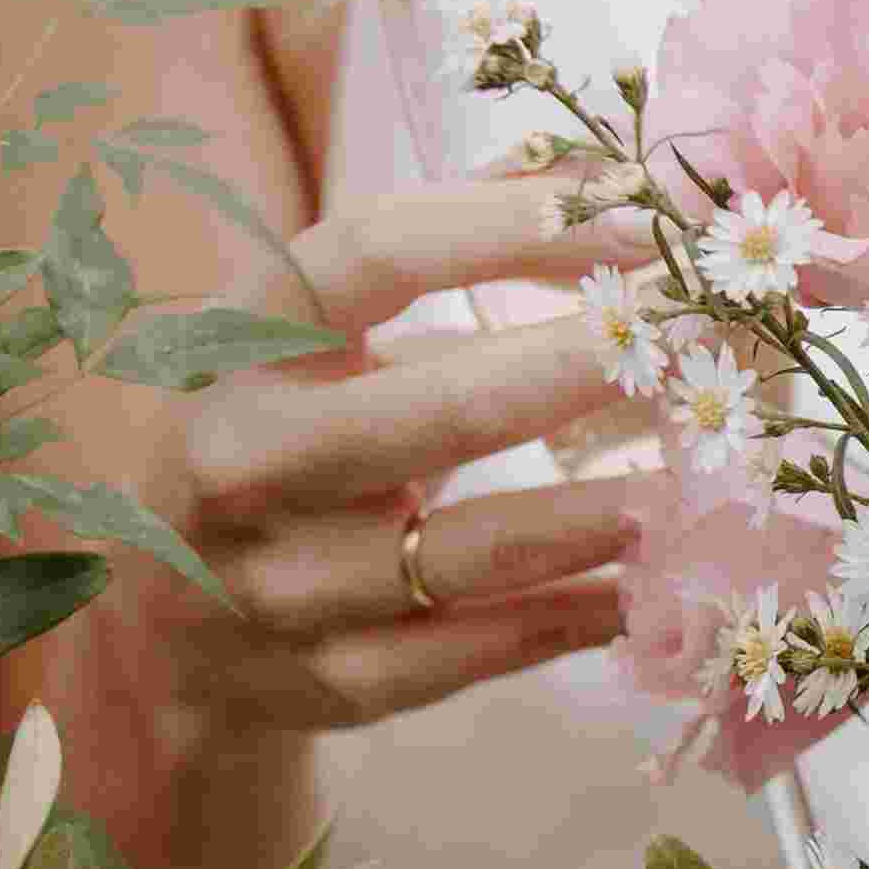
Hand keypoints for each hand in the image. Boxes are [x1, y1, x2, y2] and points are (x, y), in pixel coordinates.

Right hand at [126, 180, 665, 728]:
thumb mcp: (318, 341)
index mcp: (240, 345)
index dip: (499, 227)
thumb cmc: (281, 438)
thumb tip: (611, 186)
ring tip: (706, 476)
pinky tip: (659, 586)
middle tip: (698, 336)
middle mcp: (243, 459)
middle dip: (578, 369)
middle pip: (436, 412)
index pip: (368, 256)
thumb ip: (444, 267)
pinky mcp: (330, 682)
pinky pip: (481, 650)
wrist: (162, 624)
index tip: (625, 210)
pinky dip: (579, 616)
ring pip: (471, 551)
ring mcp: (281, 585)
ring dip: (601, 514)